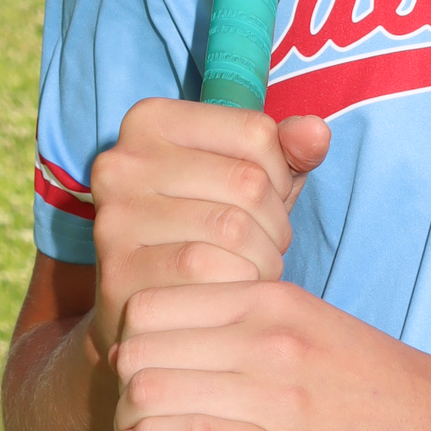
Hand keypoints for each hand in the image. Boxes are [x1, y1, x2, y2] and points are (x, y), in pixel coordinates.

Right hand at [87, 98, 329, 372]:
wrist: (150, 310)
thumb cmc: (207, 231)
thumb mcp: (249, 178)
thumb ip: (287, 150)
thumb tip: (315, 132)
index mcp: (151, 120)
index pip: (256, 131)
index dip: (282, 174)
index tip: (266, 199)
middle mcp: (121, 162)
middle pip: (247, 182)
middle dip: (275, 224)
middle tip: (263, 246)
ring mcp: (114, 218)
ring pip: (233, 229)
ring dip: (263, 260)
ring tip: (250, 269)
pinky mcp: (118, 272)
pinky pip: (210, 272)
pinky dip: (239, 286)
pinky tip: (229, 292)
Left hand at [108, 278, 430, 430]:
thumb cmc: (383, 390)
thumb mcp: (316, 328)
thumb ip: (253, 327)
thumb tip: (185, 347)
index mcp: (272, 298)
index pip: (152, 302)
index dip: (132, 341)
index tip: (146, 372)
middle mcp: (266, 334)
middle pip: (137, 344)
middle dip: (122, 382)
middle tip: (138, 411)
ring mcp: (272, 390)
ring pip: (147, 388)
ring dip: (129, 422)